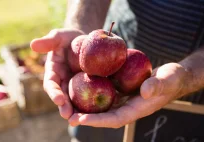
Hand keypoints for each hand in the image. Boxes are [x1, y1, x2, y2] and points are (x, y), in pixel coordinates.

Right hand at [30, 28, 83, 118]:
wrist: (84, 40)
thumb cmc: (69, 38)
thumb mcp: (60, 36)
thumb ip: (48, 41)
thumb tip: (32, 45)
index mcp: (54, 71)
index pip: (51, 83)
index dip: (54, 92)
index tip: (59, 99)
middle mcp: (63, 81)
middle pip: (62, 96)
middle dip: (64, 106)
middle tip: (68, 116)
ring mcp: (75, 84)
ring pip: (74, 99)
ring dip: (76, 109)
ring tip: (79, 119)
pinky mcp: (87, 85)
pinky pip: (88, 95)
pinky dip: (90, 103)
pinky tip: (95, 111)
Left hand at [68, 63, 189, 127]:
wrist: (172, 76)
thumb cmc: (172, 79)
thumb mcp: (168, 79)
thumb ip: (158, 85)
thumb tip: (144, 92)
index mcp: (137, 108)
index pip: (115, 119)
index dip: (98, 121)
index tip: (81, 120)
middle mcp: (127, 106)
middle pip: (104, 115)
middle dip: (86, 118)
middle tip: (68, 117)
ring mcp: (123, 99)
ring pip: (102, 106)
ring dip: (86, 107)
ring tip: (68, 106)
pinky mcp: (121, 91)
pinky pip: (105, 93)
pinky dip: (93, 93)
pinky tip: (81, 88)